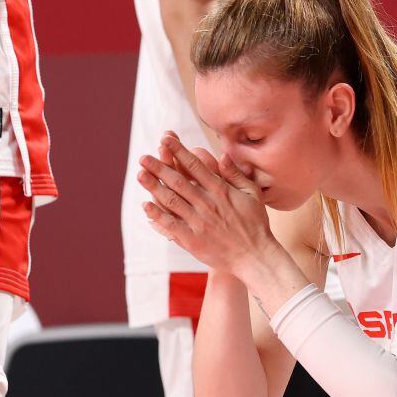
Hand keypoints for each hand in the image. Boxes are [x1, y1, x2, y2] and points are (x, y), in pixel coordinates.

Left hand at [139, 132, 279, 277]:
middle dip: (159, 167)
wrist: (254, 256)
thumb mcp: (253, 194)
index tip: (165, 139)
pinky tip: (145, 205)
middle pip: (178, 181)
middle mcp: (207, 204)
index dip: (178, 151)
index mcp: (221, 191)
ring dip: (154, 187)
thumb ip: (236, 174)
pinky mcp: (192, 240)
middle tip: (143, 157)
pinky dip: (157, 215)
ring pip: (171, 200)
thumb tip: (223, 154)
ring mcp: (198, 222)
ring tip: (140, 174)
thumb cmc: (255, 224)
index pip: (195, 166)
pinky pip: (171, 225)